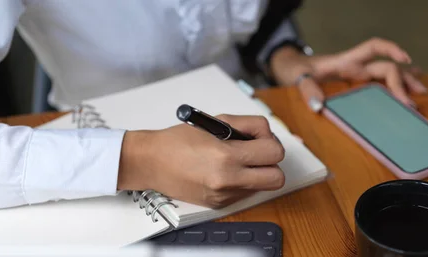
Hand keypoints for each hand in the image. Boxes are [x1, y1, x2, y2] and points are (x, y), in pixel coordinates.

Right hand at [117, 115, 285, 208]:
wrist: (150, 163)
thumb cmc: (177, 141)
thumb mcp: (215, 123)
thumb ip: (244, 127)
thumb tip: (265, 133)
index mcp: (226, 157)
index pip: (274, 152)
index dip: (270, 140)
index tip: (259, 137)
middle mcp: (227, 180)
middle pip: (277, 178)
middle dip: (271, 162)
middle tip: (257, 151)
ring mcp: (224, 195)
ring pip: (263, 186)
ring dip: (258, 172)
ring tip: (240, 159)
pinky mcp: (220, 203)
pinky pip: (246, 192)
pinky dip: (243, 180)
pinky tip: (226, 170)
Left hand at [269, 37, 426, 110]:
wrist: (292, 68)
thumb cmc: (297, 70)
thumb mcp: (298, 78)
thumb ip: (307, 89)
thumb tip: (317, 105)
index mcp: (347, 61)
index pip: (373, 47)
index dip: (391, 50)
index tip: (404, 61)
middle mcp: (357, 66)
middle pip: (386, 68)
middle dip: (403, 81)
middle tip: (413, 102)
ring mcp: (358, 74)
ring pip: (388, 74)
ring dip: (405, 81)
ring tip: (422, 93)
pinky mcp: (357, 83)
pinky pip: (381, 82)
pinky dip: (397, 85)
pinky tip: (409, 90)